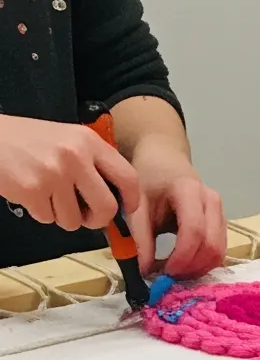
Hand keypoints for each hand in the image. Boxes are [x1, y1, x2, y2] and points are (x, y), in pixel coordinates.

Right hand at [0, 113, 151, 257]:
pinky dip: (40, 212)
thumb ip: (92, 163)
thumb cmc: (28, 140)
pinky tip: (31, 192)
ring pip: (74, 220)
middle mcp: (75, 156)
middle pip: (106, 208)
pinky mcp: (33, 190)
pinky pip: (48, 219)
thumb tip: (115, 199)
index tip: (125, 209)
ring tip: (47, 194)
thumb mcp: (66, 139)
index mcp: (88, 141)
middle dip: (96, 220)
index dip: (131, 200)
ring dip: (61, 215)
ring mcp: (54, 174)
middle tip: (83, 215)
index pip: (127, 177)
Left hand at [126, 130, 227, 275]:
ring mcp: (221, 212)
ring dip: (198, 269)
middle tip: (169, 277)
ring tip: (175, 271)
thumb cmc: (149, 180)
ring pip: (219, 252)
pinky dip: (203, 264)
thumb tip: (144, 272)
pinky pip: (219, 251)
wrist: (164, 161)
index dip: (181, 258)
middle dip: (191, 268)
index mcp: (189, 190)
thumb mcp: (137, 205)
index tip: (164, 272)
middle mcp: (212, 201)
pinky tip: (184, 264)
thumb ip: (139, 238)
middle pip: (212, 246)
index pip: (194, 231)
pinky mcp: (223, 224)